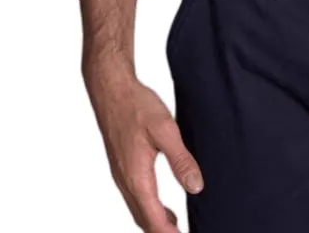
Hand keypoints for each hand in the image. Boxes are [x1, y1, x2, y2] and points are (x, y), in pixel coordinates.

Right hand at [83, 64, 203, 231]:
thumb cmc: (136, 106)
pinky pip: (133, 197)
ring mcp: (120, 175)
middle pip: (142, 219)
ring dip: (154, 221)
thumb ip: (181, 160)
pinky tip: (159, 203)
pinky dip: (147, 208)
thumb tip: (196, 187)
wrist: (111, 90)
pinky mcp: (120, 167)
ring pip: (136, 210)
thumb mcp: (166, 130)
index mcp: (136, 177)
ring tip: (174, 227)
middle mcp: (125, 181)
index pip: (153, 218)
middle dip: (160, 231)